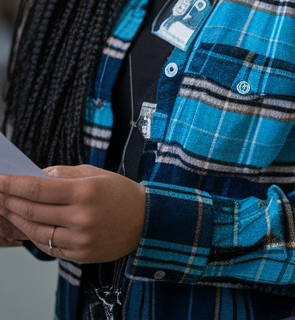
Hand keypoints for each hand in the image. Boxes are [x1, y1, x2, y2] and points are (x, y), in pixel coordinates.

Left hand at [0, 166, 145, 262]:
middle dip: (10, 201)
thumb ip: (64, 174)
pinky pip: (48, 246)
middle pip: (32, 210)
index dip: (13, 184)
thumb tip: (36, 175)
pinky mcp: (80, 254)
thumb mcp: (96, 174)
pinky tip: (29, 226)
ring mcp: (80, 239)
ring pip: (36, 232)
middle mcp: (82, 217)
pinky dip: (35, 236)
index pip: (37, 188)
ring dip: (17, 220)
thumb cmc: (121, 194)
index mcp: (85, 192)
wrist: (148, 221)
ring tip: (9, 210)